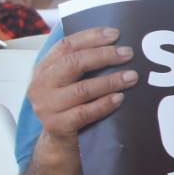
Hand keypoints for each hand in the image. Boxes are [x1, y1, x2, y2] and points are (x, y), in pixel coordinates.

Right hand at [25, 26, 136, 144]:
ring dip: (110, 81)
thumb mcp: (72, 81)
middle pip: (73, 63)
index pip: (66, 45)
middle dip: (104, 56)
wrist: (60, 140)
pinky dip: (104, 104)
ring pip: (82, 89)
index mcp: (44, 68)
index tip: (115, 34)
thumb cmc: (73, 104)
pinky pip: (85, 112)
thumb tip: (119, 44)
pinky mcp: (57, 125)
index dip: (91, 37)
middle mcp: (41, 85)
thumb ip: (85, 63)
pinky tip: (120, 98)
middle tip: (128, 53)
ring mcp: (46, 106)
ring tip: (132, 76)